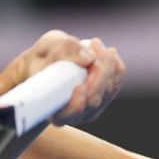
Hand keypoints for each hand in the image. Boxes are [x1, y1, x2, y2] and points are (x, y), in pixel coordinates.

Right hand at [10, 31, 125, 125]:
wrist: (45, 61)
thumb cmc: (41, 58)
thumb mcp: (45, 48)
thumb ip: (63, 50)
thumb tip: (88, 58)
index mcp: (53, 111)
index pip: (68, 115)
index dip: (76, 105)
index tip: (79, 87)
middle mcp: (74, 115)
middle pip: (94, 100)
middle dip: (98, 73)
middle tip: (91, 46)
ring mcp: (92, 107)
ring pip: (108, 90)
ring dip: (106, 64)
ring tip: (94, 44)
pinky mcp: (104, 96)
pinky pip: (117, 82)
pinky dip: (115, 65)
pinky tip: (108, 51)